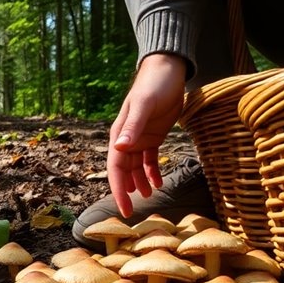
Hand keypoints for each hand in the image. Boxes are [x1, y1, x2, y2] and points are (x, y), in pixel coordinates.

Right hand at [107, 53, 186, 217]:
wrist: (167, 70)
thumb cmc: (154, 85)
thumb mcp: (144, 105)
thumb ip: (132, 126)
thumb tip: (119, 148)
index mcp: (120, 133)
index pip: (115, 167)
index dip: (118, 189)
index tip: (124, 207)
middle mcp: (127, 139)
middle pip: (124, 171)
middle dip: (126, 192)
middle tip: (133, 212)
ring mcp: (140, 138)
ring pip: (136, 167)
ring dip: (140, 182)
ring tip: (149, 197)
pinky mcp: (154, 136)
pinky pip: (150, 159)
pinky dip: (153, 172)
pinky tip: (158, 182)